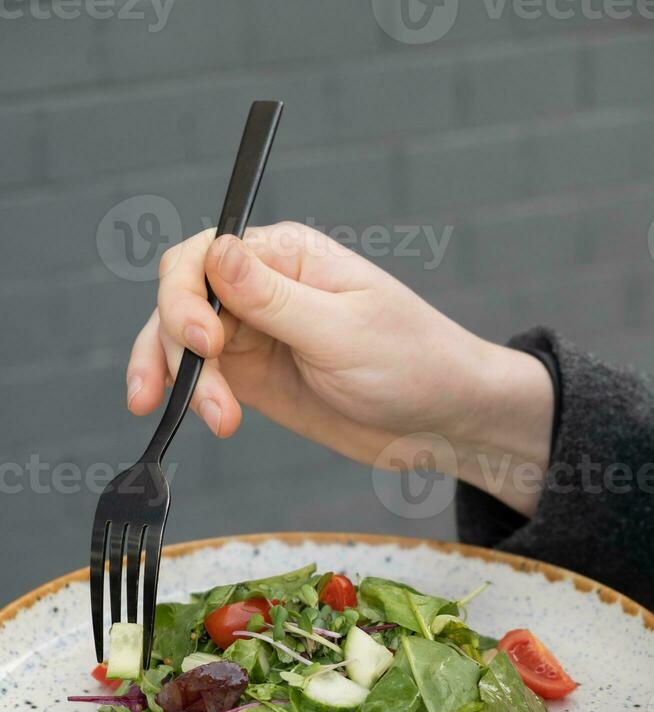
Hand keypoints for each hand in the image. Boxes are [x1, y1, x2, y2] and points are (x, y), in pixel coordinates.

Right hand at [127, 223, 552, 515]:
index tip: (203, 343)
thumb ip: (272, 299)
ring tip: (214, 420)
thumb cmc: (413, 364)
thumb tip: (212, 249)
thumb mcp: (342, 332)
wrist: (441, 421)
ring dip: (180, 379)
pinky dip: (186, 395)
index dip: (185, 295)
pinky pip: (202, 377)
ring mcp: (255, 333)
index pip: (203, 256)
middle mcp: (262, 287)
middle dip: (178, 346)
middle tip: (210, 399)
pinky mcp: (254, 375)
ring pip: (182, 341)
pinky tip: (181, 415)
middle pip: (182, 299)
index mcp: (287, 257)